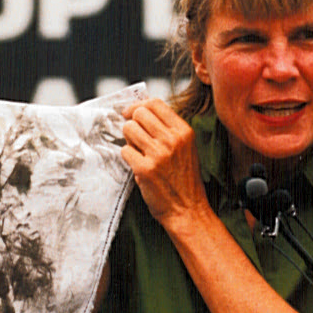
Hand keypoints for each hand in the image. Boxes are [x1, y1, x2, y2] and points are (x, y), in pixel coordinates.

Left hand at [120, 99, 211, 228]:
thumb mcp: (185, 147)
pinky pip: (124, 150)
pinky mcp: (145, 169)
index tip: (130, 114)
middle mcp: (173, 140)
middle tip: (136, 138)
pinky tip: (138, 166)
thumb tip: (138, 110)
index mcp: (184, 131)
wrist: (188, 210)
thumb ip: (167, 128)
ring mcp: (159, 154)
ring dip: (129, 140)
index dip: (138, 106)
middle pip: (139, 114)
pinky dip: (128, 158)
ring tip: (139, 152)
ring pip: (128, 129)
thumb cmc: (184, 179)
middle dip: (132, 124)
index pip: (155, 103)